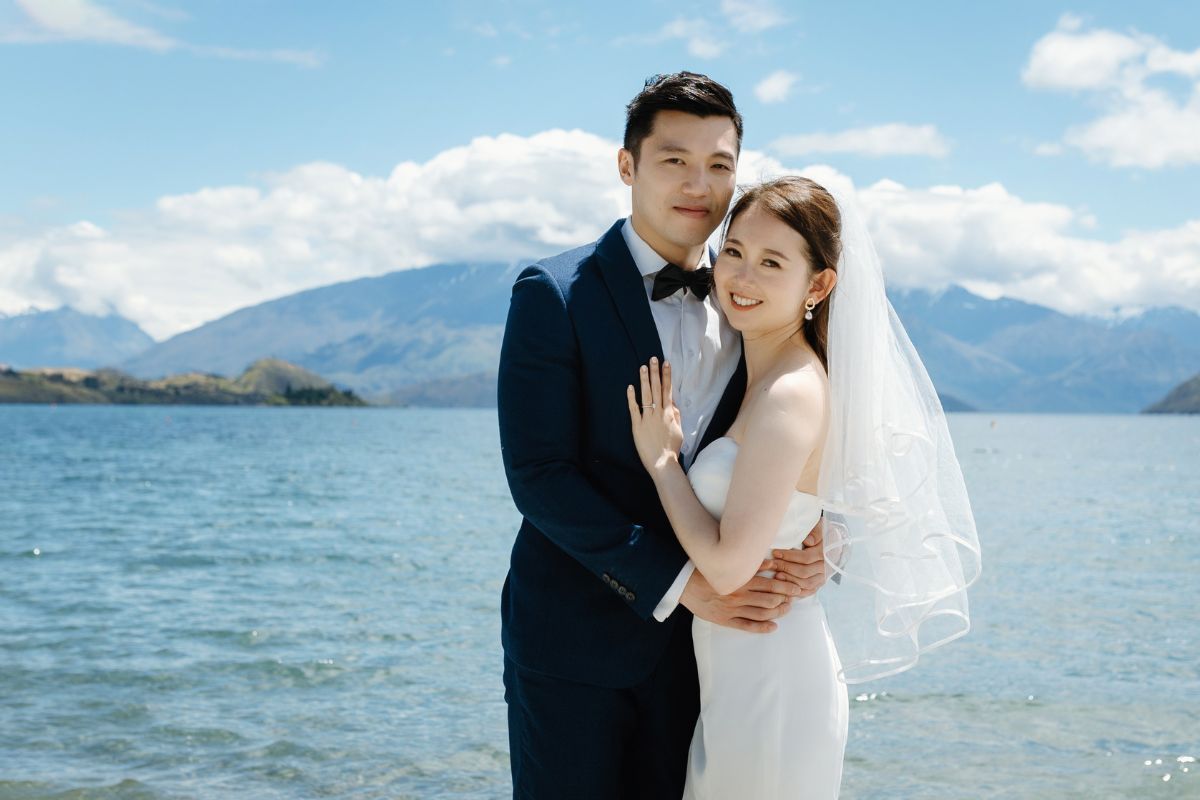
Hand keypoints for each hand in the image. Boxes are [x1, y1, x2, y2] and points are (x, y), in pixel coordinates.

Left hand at [626, 358, 683, 473]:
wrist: (662, 462)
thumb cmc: (672, 448)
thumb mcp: (679, 430)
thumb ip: (676, 416)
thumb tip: (673, 404)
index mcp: (670, 413)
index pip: (668, 390)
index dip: (667, 376)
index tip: (666, 363)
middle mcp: (659, 413)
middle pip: (657, 389)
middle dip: (655, 372)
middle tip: (653, 358)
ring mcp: (647, 418)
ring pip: (646, 395)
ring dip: (644, 380)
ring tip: (642, 367)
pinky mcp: (636, 426)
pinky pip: (634, 409)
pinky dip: (631, 398)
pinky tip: (630, 387)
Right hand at [680, 561, 808, 632]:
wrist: (683, 583)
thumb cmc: (706, 571)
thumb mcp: (728, 564)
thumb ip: (750, 565)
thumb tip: (772, 563)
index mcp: (740, 581)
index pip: (770, 585)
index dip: (785, 587)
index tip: (795, 586)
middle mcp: (739, 596)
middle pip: (769, 600)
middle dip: (786, 599)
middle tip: (795, 598)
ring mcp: (732, 610)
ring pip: (761, 614)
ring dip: (777, 612)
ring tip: (786, 609)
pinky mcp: (725, 620)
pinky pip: (747, 626)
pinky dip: (762, 628)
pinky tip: (773, 627)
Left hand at [771, 519, 826, 597]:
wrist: (831, 541)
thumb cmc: (820, 532)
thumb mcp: (820, 526)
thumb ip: (815, 532)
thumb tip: (808, 541)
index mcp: (827, 553)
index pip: (806, 558)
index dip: (789, 556)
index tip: (775, 553)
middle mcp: (827, 567)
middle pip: (804, 572)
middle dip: (785, 568)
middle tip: (772, 564)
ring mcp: (823, 577)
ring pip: (805, 584)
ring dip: (789, 580)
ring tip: (776, 575)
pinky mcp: (819, 584)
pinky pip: (808, 591)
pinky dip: (796, 592)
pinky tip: (784, 588)